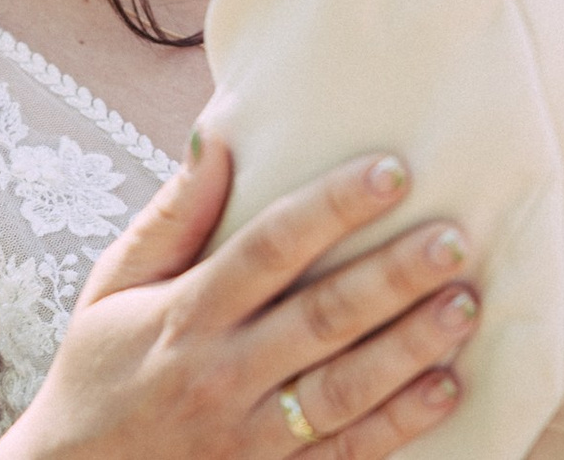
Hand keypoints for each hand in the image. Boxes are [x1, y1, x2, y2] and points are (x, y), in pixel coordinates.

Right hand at [0, 135, 475, 459]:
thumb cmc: (99, 371)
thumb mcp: (113, 285)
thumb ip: (171, 216)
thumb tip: (216, 136)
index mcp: (184, 315)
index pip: (269, 248)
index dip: (333, 207)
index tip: (392, 171)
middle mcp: (221, 373)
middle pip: (320, 317)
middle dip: (392, 276)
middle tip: (454, 238)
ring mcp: (249, 435)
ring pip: (344, 389)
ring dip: (410, 346)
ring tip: (464, 303)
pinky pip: (345, 453)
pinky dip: (400, 423)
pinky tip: (446, 386)